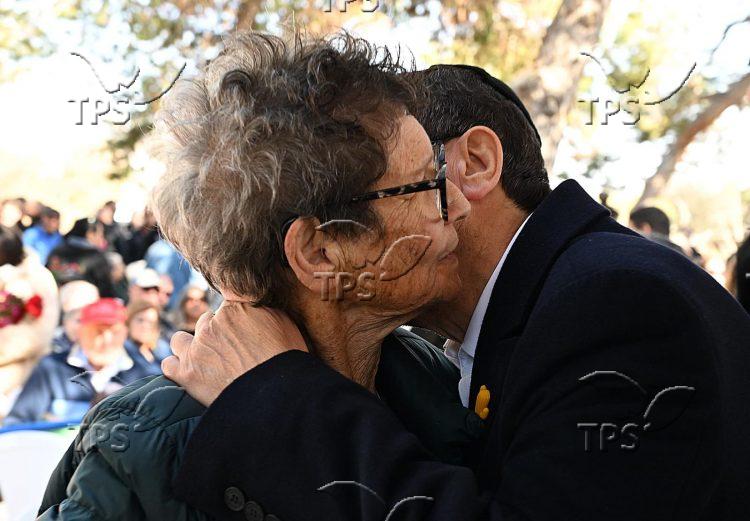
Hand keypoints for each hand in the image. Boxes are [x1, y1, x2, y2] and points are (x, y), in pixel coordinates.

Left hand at [162, 302, 307, 405]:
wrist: (276, 396)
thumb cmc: (286, 361)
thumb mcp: (284, 323)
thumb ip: (262, 308)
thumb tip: (253, 305)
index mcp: (236, 307)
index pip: (226, 295)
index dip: (235, 311)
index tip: (242, 322)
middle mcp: (213, 322)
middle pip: (206, 320)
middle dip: (216, 332)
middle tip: (231, 350)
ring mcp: (197, 347)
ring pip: (181, 340)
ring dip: (190, 347)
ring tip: (206, 361)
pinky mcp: (186, 373)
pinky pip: (169, 364)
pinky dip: (178, 368)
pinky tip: (190, 374)